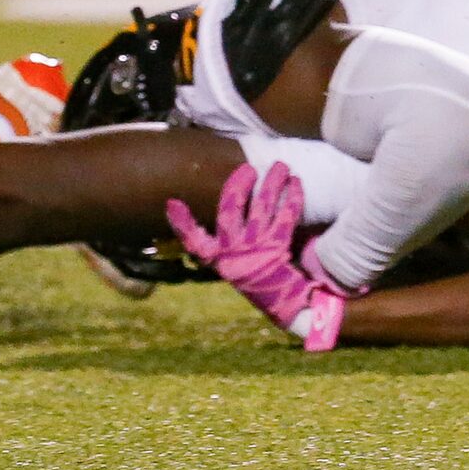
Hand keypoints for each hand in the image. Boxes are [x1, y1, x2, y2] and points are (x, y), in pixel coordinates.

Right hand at [165, 163, 350, 351]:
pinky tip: (296, 183)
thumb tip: (187, 211)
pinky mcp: (280, 248)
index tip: (173, 204)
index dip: (182, 224)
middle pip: (229, 213)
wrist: (282, 303)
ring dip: (271, 184)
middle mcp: (234, 252)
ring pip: (262, 208)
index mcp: (218, 258)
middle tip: (248, 168)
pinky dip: (292, 198)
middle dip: (237, 186)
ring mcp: (257, 250)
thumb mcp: (231, 262)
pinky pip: (286, 217)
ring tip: (281, 166)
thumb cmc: (253, 276)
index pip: (194, 242)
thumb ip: (218, 242)